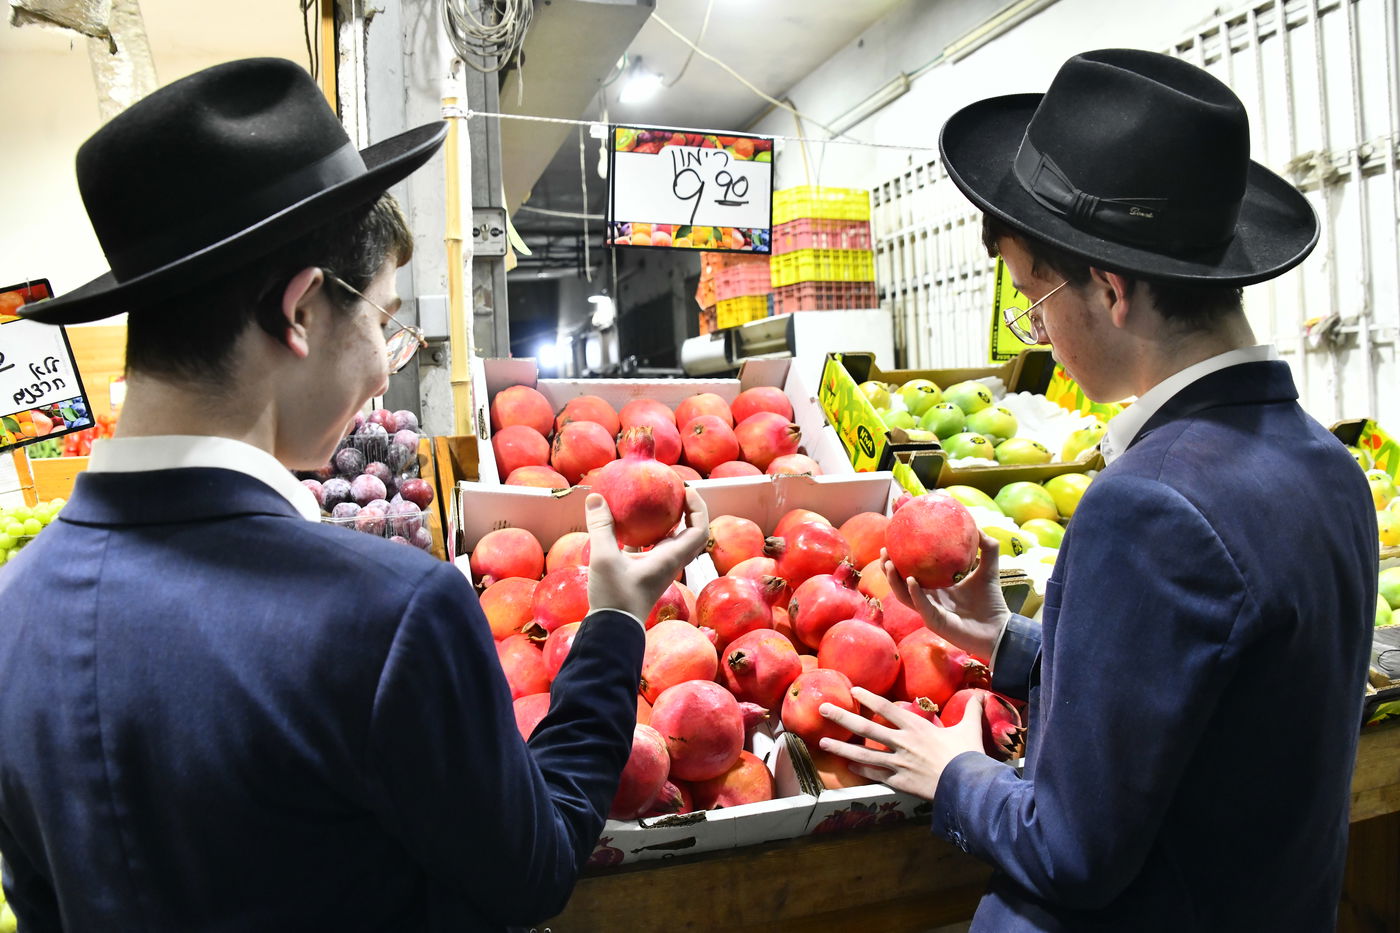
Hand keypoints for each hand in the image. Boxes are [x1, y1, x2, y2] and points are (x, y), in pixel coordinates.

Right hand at [585, 489, 708, 624]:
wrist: (612, 631)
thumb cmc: (615, 597)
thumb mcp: (604, 558)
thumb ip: (601, 527)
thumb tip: (595, 497)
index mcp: (671, 558)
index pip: (699, 530)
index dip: (698, 508)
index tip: (687, 490)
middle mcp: (670, 563)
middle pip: (690, 534)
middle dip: (687, 512)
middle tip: (673, 494)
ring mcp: (658, 570)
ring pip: (671, 542)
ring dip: (667, 523)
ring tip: (652, 504)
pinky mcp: (644, 574)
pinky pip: (651, 549)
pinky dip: (646, 535)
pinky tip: (628, 525)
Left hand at [818, 687, 985, 798]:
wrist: (967, 785)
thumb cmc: (968, 755)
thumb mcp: (970, 729)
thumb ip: (972, 711)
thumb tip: (983, 694)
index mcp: (917, 727)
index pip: (886, 708)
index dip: (869, 698)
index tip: (853, 691)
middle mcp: (902, 743)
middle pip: (866, 728)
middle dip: (842, 717)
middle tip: (822, 709)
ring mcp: (898, 763)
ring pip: (864, 754)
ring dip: (841, 747)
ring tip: (822, 742)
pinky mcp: (900, 782)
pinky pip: (876, 775)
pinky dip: (861, 770)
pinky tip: (847, 765)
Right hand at [883, 531, 1009, 661]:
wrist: (999, 629)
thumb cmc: (991, 602)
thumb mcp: (988, 570)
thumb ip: (988, 548)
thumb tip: (978, 526)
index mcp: (936, 588)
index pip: (910, 573)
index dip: (899, 560)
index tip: (892, 542)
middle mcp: (928, 599)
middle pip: (900, 584)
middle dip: (888, 568)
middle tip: (884, 551)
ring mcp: (929, 611)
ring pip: (904, 596)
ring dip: (894, 580)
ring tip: (889, 564)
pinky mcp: (935, 622)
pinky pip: (921, 606)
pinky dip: (915, 593)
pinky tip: (911, 580)